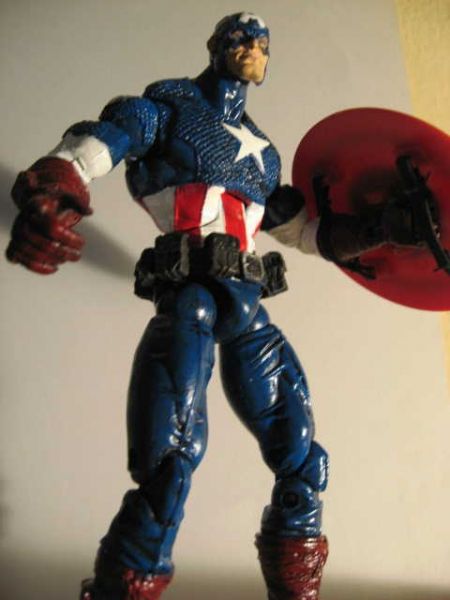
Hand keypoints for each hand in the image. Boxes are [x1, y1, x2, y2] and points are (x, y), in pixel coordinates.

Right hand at [6, 157, 90, 273]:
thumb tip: (89, 212)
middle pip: (43, 242)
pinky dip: (36, 266)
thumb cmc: (56, 200)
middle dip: (63, 252)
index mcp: (37, 204)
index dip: (67, 237)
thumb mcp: (69, 196)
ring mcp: (17, 231)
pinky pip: (19, 258)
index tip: (82, 241)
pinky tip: (54, 268)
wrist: (38, 203)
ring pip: (31, 252)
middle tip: (78, 254)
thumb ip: (80, 203)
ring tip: (68, 259)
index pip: (52, 225)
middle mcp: (24, 218)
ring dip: (53, 260)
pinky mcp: (15, 242)